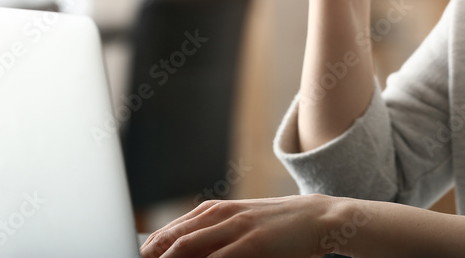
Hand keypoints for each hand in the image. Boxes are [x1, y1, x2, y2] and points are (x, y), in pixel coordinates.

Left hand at [139, 194, 342, 257]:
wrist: (318, 218)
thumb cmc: (278, 227)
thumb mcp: (241, 224)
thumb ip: (211, 236)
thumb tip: (180, 252)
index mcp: (213, 211)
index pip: (167, 233)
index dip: (146, 250)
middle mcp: (220, 215)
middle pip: (170, 241)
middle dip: (149, 257)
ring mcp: (235, 228)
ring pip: (186, 248)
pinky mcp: (251, 244)